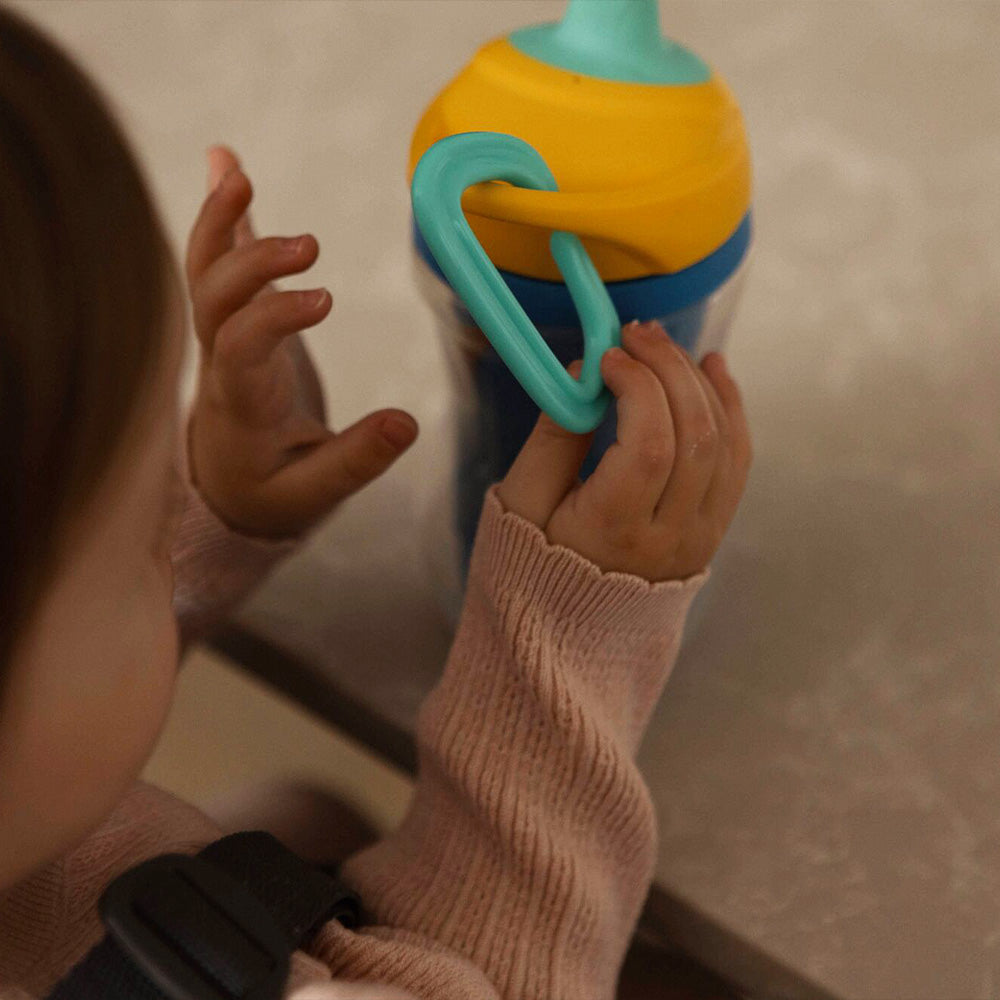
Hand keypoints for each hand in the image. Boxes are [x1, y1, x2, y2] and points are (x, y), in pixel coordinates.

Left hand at [185, 146, 417, 537]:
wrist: (226, 489)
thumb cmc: (272, 491)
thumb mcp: (315, 493)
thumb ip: (358, 460)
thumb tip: (409, 422)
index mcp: (240, 405)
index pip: (240, 348)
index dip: (273, 316)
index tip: (325, 299)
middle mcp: (219, 363)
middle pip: (213, 300)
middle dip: (253, 263)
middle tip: (310, 245)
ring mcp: (219, 338)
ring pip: (202, 274)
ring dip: (217, 222)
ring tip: (235, 170)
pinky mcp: (233, 321)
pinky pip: (218, 263)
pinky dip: (223, 217)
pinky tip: (227, 166)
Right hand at [496, 320, 751, 581]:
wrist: (569, 633)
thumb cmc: (533, 563)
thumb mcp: (522, 502)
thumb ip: (552, 437)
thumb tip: (584, 373)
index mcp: (613, 533)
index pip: (647, 446)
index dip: (636, 387)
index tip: (607, 355)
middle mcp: (669, 538)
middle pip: (693, 437)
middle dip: (669, 371)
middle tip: (636, 333)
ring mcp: (699, 537)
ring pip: (723, 443)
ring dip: (698, 382)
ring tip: (664, 345)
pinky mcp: (712, 531)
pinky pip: (737, 460)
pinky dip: (729, 408)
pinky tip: (712, 370)